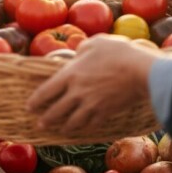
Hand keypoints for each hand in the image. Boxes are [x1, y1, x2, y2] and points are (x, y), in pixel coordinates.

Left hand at [25, 35, 158, 133]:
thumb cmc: (119, 52)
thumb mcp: (95, 43)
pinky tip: (81, 129)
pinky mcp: (106, 113)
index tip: (29, 107)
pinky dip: (83, 129)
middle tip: (41, 123)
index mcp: (70, 74)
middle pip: (55, 111)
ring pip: (72, 122)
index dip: (35, 101)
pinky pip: (90, 125)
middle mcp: (76, 93)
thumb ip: (81, 49)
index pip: (46, 92)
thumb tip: (76, 54)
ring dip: (63, 127)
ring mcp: (91, 105)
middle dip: (46, 119)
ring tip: (59, 129)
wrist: (142, 71)